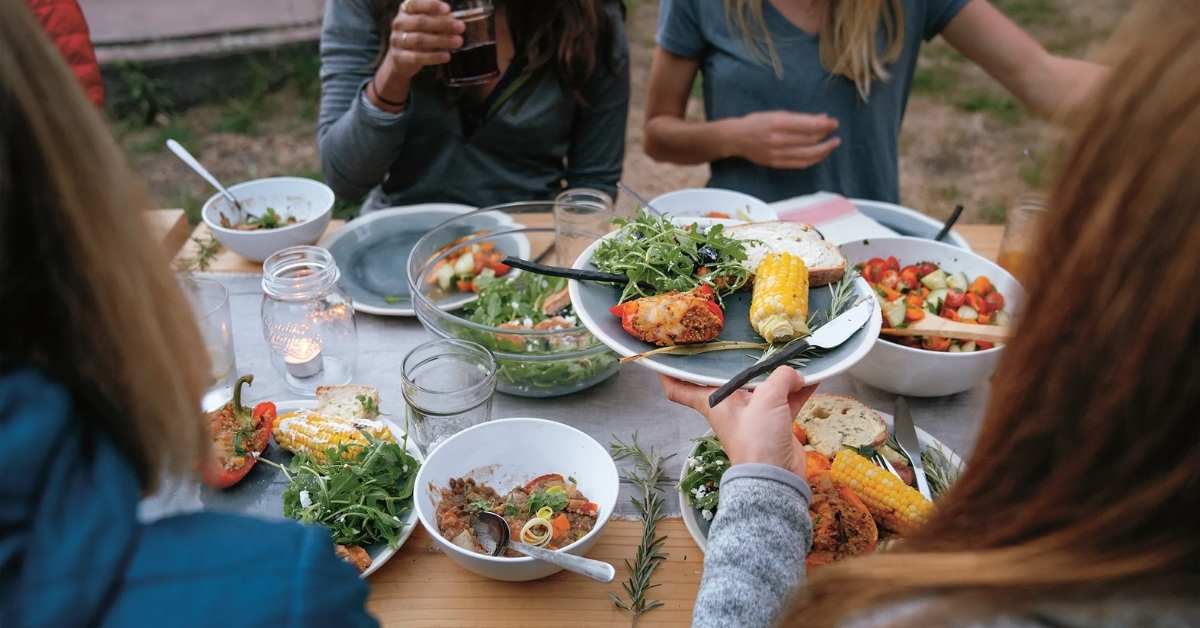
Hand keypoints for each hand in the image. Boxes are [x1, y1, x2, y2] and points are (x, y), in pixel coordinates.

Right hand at [372, 0, 464, 104]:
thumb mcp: (427, 24)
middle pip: (420, 22)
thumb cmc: (418, 35)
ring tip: (458, 41)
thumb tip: (454, 19)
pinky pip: (417, 57)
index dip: (431, 5)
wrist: (401, 59)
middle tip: (461, 27)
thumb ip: (438, 19)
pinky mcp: (399, 57)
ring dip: (441, 40)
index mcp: (406, 10)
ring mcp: (397, 40)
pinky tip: (446, 56)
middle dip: (443, 24)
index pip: (415, 4)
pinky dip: (433, 57)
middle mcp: (399, 23)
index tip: (448, 9)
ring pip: (419, 40)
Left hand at [659, 367, 816, 477]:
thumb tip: (797, 375)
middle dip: (739, 360)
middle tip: (744, 334)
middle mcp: (730, 406)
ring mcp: (754, 415)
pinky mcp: (776, 424)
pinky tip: (815, 376)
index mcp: (713, 401)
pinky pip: (787, 400)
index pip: (680, 388)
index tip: (665, 354)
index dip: (669, 372)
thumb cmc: (758, 438)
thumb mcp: (767, 399)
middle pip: (728, 378)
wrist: (776, 479)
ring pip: (764, 386)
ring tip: (793, 352)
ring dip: (779, 373)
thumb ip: (781, 378)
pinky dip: (799, 390)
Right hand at [727, 111, 840, 169]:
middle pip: (809, 140)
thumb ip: (799, 118)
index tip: (835, 123)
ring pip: (807, 155)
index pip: (808, 126)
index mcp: (778, 123)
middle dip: (825, 137)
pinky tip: (819, 155)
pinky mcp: (776, 163)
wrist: (735, 138)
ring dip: (823, 150)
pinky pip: (799, 164)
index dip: (824, 125)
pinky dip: (812, 160)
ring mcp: (777, 153)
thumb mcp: (777, 114)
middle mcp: (778, 139)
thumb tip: (822, 118)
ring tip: (832, 145)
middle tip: (835, 134)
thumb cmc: (757, 122)